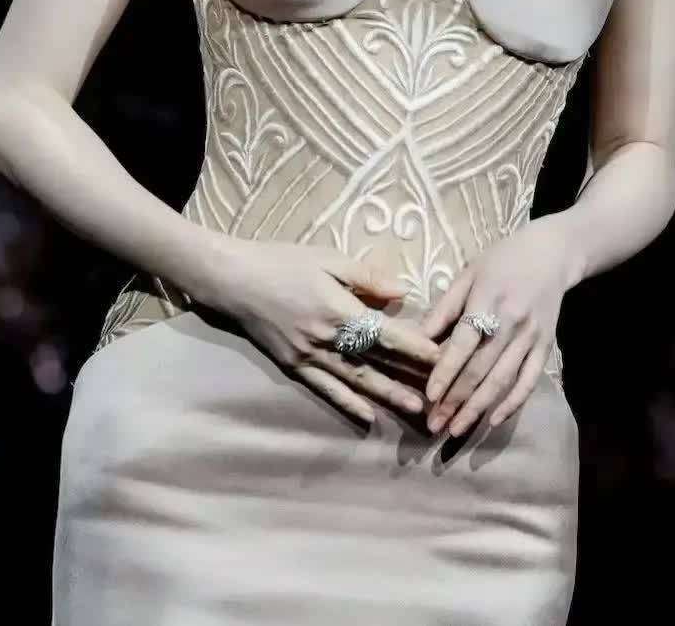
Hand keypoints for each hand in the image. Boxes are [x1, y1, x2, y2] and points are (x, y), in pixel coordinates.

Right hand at [194, 233, 441, 424]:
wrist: (232, 280)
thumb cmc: (281, 261)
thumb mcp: (326, 258)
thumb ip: (366, 277)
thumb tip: (403, 291)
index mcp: (337, 309)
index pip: (386, 333)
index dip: (415, 347)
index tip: (442, 357)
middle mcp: (325, 339)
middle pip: (375, 361)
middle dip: (408, 378)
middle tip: (439, 395)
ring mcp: (308, 356)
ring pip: (355, 380)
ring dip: (386, 395)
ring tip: (414, 410)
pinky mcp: (293, 366)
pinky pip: (325, 389)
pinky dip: (347, 403)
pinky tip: (367, 417)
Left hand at [417, 217, 574, 437]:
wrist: (552, 254)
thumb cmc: (502, 260)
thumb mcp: (469, 273)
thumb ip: (444, 306)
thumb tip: (417, 338)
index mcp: (488, 298)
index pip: (465, 340)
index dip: (447, 370)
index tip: (429, 395)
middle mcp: (512, 320)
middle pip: (482, 367)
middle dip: (456, 399)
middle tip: (434, 424)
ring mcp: (532, 336)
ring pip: (503, 380)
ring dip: (478, 409)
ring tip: (455, 429)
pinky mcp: (546, 347)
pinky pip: (529, 381)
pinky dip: (512, 403)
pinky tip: (492, 420)